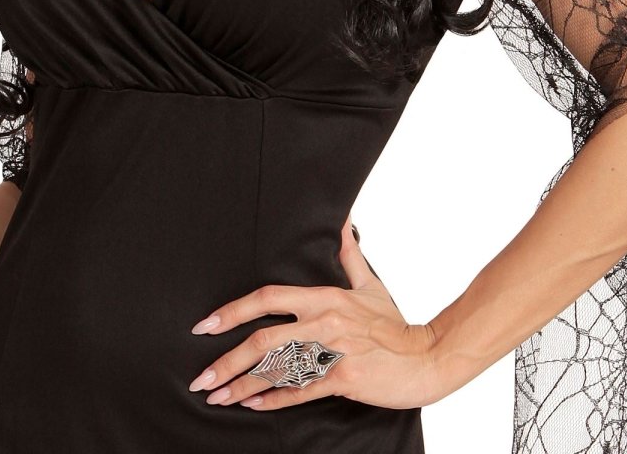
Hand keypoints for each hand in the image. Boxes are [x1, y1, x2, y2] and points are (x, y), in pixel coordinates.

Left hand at [186, 213, 439, 410]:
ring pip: (277, 370)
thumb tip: (341, 221)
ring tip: (216, 396)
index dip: (234, 310)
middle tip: (201, 376)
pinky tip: (251, 406)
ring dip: (242, 386)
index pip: (268, 298)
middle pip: (264, 339)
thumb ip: (348, 254)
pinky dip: (274, 400)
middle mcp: (324, 322)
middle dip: (227, 360)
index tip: (206, 324)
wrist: (426, 357)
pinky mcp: (344, 379)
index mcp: (325, 297)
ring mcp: (333, 352)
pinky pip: (301, 391)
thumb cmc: (394, 323)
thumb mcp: (370, 284)